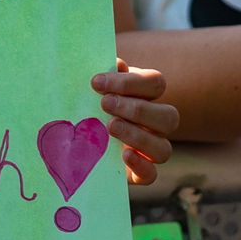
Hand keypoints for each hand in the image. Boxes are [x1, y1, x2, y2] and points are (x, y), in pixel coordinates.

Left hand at [91, 60, 175, 185]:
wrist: (72, 142)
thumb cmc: (85, 104)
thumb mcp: (90, 89)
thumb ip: (104, 77)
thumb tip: (118, 63)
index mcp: (146, 96)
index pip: (155, 83)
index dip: (129, 82)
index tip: (96, 82)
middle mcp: (155, 124)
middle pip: (169, 116)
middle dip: (137, 109)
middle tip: (105, 103)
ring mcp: (149, 151)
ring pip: (164, 148)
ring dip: (138, 136)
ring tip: (110, 126)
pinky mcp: (137, 175)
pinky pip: (151, 175)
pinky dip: (141, 166)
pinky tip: (124, 154)